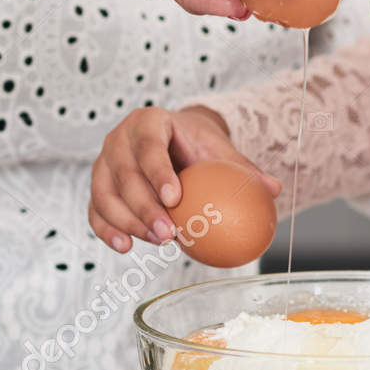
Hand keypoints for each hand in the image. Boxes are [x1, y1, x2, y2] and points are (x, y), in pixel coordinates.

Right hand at [88, 105, 281, 253]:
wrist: (173, 141)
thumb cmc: (197, 145)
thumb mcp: (220, 150)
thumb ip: (243, 169)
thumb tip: (274, 190)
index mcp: (147, 121)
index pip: (148, 146)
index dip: (158, 172)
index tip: (175, 199)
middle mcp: (118, 139)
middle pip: (124, 174)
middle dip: (144, 208)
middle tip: (169, 234)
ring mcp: (103, 162)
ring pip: (105, 194)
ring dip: (129, 222)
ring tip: (159, 242)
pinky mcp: (98, 186)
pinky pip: (96, 210)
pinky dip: (108, 230)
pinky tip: (126, 247)